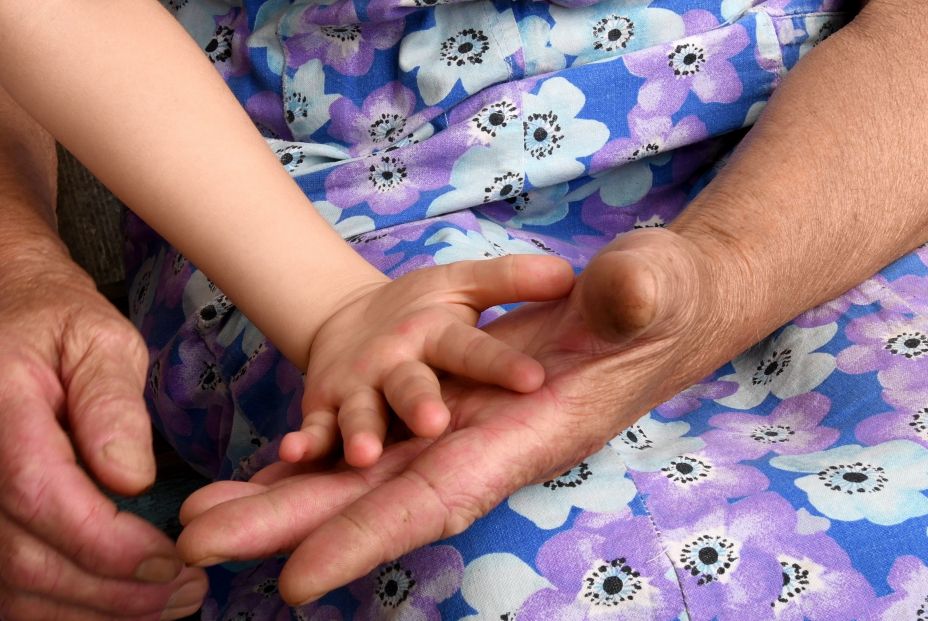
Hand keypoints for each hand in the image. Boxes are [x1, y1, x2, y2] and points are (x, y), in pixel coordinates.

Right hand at [0, 249, 206, 618]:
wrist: (11, 321)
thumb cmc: (59, 325)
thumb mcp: (99, 340)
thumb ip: (113, 403)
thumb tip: (133, 477)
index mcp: (1, 417)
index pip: (42, 498)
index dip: (107, 545)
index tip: (171, 561)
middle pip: (28, 560)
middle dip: (115, 591)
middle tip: (189, 592)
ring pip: (17, 587)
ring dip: (96, 611)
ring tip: (171, 604)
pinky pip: (11, 586)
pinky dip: (66, 608)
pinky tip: (122, 604)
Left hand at [178, 228, 746, 604]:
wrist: (648, 300)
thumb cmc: (663, 295)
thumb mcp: (657, 284)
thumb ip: (638, 291)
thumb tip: (615, 287)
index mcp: (532, 430)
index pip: (444, 493)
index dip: (372, 537)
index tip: (295, 579)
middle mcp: (485, 439)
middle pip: (378, 498)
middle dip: (293, 525)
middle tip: (198, 541)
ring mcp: (463, 420)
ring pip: (365, 470)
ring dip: (287, 496)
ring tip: (204, 514)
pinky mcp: (450, 396)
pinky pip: (377, 434)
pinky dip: (320, 456)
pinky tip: (269, 466)